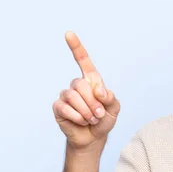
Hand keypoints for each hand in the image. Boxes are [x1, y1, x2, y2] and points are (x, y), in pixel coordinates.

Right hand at [53, 32, 120, 150]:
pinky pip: (66, 108)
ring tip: (91, 119)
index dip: (76, 46)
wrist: (93, 138)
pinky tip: (81, 122)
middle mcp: (76, 85)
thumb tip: (98, 90)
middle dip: (93, 102)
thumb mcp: (114, 108)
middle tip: (99, 114)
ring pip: (73, 96)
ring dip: (86, 111)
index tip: (68, 33)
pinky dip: (77, 117)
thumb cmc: (104, 120)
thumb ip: (110, 97)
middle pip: (80, 84)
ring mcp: (66, 95)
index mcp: (90, 80)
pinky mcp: (58, 107)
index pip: (82, 60)